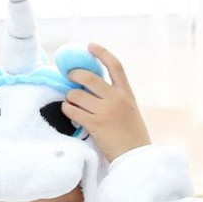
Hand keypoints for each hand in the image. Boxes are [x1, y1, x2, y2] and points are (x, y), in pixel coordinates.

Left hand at [62, 43, 150, 161]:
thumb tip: (91, 87)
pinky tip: (69, 112)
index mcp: (126, 93)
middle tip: (70, 78)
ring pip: (76, 94)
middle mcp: (116, 98)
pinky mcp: (95, 125)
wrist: (135, 155)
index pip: (115, 65)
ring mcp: (105, 111)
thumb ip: (115, 96)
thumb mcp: (129, 109)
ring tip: (71, 102)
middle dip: (74, 75)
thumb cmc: (131, 134)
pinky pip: (72, 111)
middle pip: (89, 76)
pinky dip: (67, 110)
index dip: (101, 52)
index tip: (90, 45)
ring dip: (69, 97)